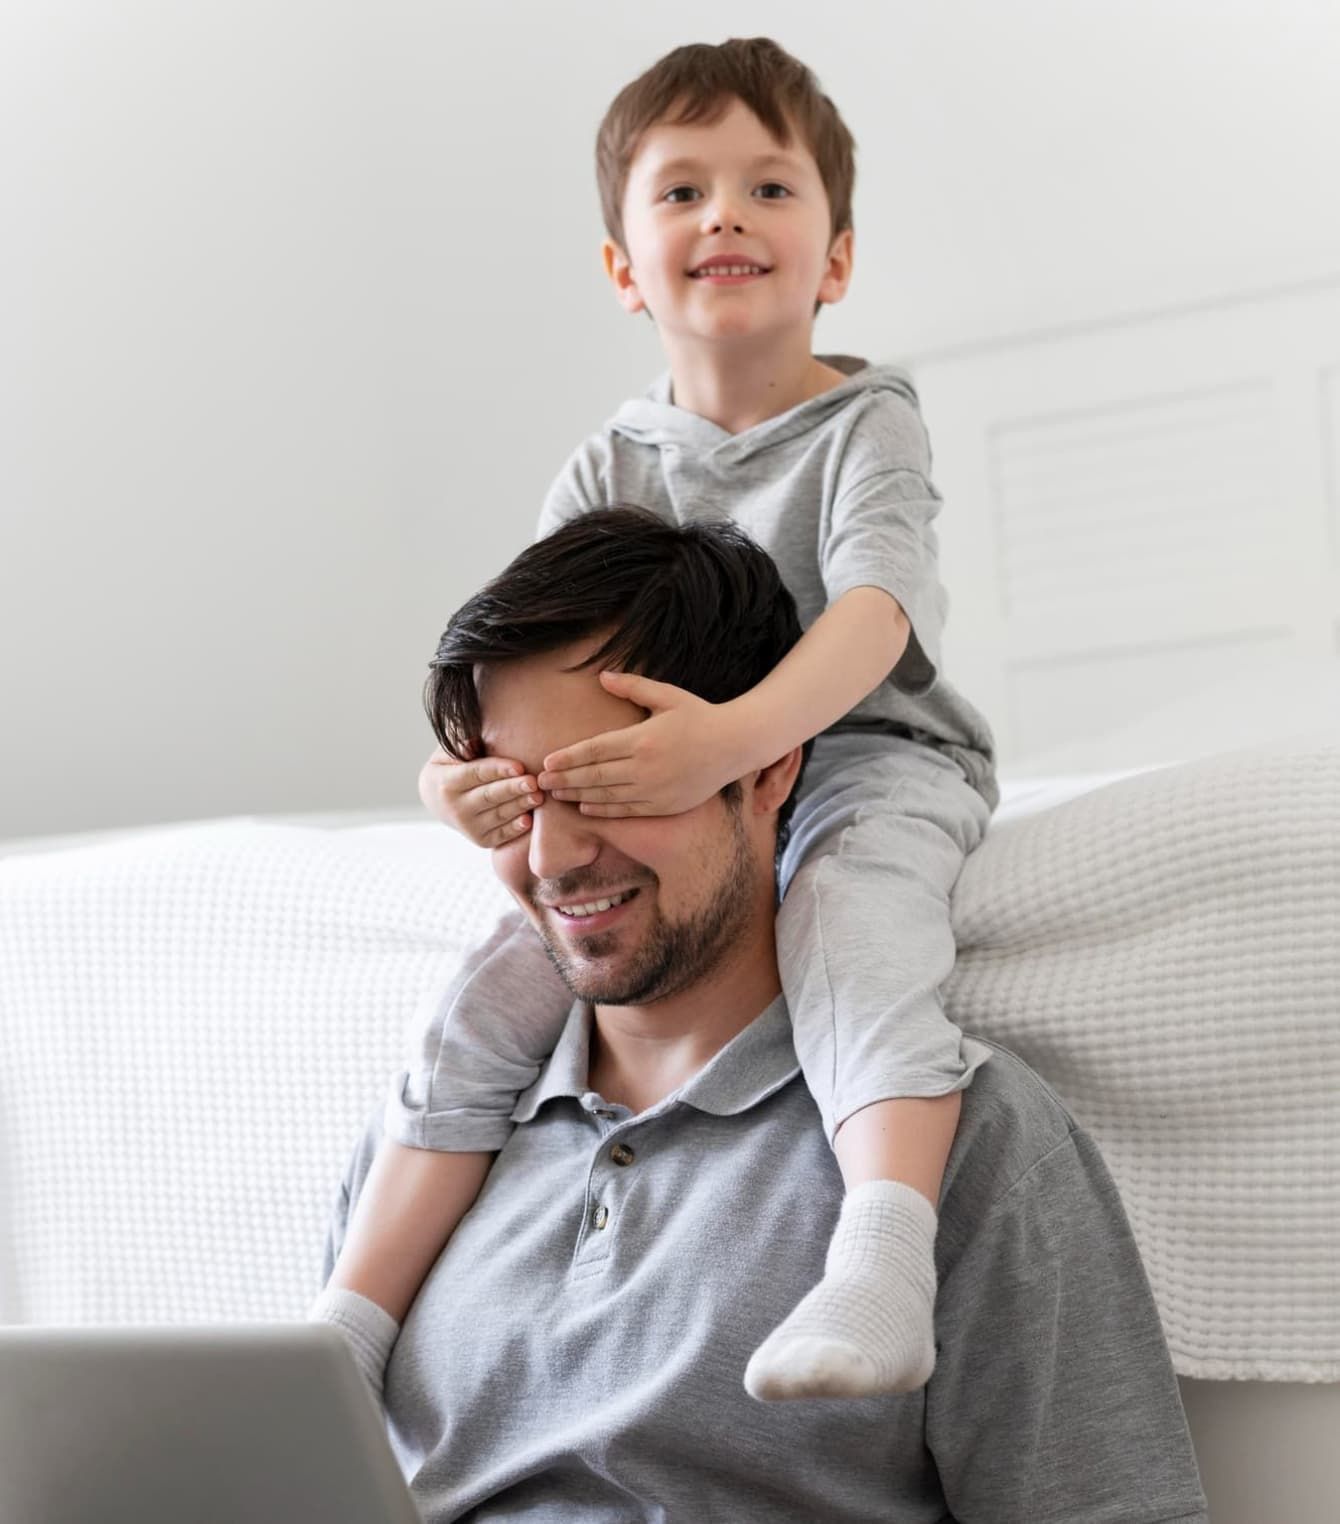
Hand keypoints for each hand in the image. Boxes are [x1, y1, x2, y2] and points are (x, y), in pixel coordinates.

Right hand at [417, 742, 542, 847]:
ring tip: (538, 797)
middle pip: (489, 796)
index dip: (498, 770)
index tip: (519, 766)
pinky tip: (529, 820)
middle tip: (534, 782)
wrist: (438, 800)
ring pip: (498, 815)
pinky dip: (515, 828)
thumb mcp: (448, 753)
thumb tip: (473, 742)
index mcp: (447, 783)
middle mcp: (456, 808)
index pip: (476, 774)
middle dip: (513, 789)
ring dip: (519, 806)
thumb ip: (461, 745)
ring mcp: (468, 827)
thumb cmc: (452, 767)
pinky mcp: (481, 840)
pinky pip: (501, 835)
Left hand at [537, 672, 748, 817]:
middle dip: (564, 779)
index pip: (594, 750)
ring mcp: (655, 790)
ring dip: (578, 795)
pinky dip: (603, 809)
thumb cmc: (700, 715)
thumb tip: (602, 676)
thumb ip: (632, 687)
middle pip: (594, 776)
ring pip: (607, 795)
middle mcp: (645, 767)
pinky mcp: (665, 805)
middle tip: (541, 782)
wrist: (735, 745)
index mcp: (642, 738)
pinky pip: (627, 811)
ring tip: (557, 794)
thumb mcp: (667, 695)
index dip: (568, 758)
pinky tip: (586, 807)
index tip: (547, 761)